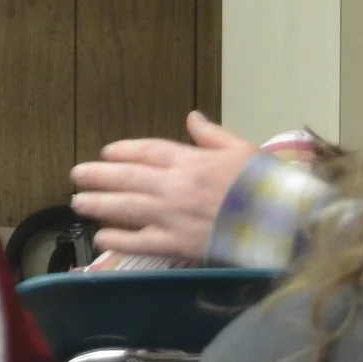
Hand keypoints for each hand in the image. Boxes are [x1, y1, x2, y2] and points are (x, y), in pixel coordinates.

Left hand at [68, 111, 256, 260]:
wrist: (285, 222)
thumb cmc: (267, 185)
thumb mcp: (243, 150)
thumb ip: (212, 135)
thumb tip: (192, 118)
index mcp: (191, 160)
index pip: (148, 151)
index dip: (124, 151)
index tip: (106, 153)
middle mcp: (175, 185)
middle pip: (128, 177)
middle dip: (99, 176)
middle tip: (76, 175)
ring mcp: (174, 215)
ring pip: (127, 207)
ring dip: (99, 204)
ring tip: (78, 203)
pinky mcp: (180, 244)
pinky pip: (142, 242)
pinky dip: (120, 239)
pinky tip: (103, 237)